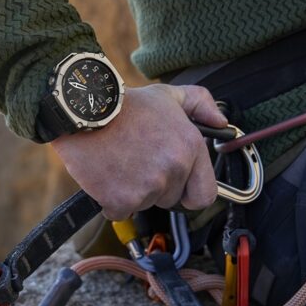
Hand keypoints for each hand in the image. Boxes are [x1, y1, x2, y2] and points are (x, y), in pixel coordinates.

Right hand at [51, 84, 226, 220]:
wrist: (84, 111)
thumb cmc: (125, 104)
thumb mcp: (168, 95)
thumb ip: (201, 104)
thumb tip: (221, 122)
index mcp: (190, 147)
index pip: (205, 194)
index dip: (190, 191)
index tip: (177, 184)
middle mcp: (173, 169)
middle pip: (170, 199)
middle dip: (156, 187)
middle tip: (137, 161)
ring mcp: (148, 187)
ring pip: (145, 204)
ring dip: (133, 191)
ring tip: (119, 163)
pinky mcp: (121, 200)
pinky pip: (120, 211)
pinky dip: (111, 200)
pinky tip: (105, 176)